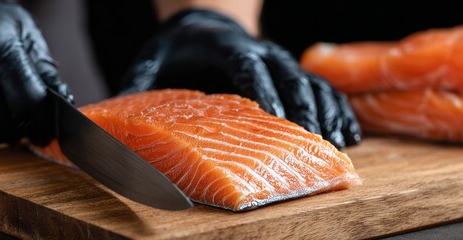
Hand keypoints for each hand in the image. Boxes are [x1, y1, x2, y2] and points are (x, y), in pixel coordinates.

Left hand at [118, 9, 360, 146]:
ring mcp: (279, 62)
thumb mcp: (151, 62)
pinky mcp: (291, 74)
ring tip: (340, 143)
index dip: (263, 90)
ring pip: (311, 82)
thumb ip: (137, 87)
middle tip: (313, 139)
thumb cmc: (176, 50)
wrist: (203, 25)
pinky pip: (321, 88)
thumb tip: (114, 119)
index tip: (275, 116)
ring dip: (326, 111)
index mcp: (226, 49)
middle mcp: (260, 52)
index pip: (248, 66)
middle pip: (288, 75)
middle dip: (303, 107)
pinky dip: (337, 110)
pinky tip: (348, 135)